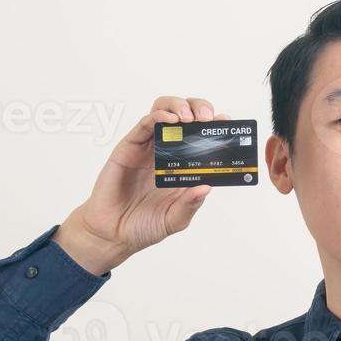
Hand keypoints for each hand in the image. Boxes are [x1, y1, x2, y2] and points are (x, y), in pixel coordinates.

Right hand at [54, 96, 228, 273]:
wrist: (113, 233)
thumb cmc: (144, 226)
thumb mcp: (175, 220)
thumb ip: (191, 204)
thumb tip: (207, 187)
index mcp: (184, 168)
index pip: (203, 139)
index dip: (216, 127)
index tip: (227, 124)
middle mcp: (168, 153)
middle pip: (186, 117)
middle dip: (200, 109)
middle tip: (208, 118)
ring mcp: (149, 148)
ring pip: (165, 112)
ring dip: (179, 106)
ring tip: (189, 118)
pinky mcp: (130, 146)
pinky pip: (144, 123)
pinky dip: (158, 116)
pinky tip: (169, 120)